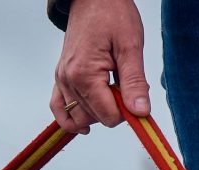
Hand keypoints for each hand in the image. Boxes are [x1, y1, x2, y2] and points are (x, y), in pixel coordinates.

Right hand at [52, 0, 150, 134]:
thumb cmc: (112, 14)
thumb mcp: (130, 46)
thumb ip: (134, 83)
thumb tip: (140, 112)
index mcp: (85, 75)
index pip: (108, 116)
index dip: (126, 111)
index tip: (136, 96)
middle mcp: (69, 80)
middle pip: (94, 119)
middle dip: (113, 111)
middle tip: (126, 89)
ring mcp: (61, 80)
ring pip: (78, 117)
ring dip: (97, 113)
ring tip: (111, 93)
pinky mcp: (60, 77)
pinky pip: (58, 108)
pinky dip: (70, 119)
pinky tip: (85, 124)